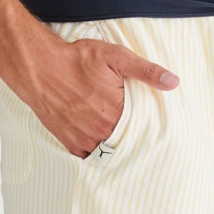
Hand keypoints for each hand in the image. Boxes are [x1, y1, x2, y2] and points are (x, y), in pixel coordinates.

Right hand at [22, 33, 178, 157]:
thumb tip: (174, 82)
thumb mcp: (116, 57)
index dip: (147, 126)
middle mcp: (101, 131)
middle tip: (140, 135)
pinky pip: (88, 156)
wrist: (39, 68)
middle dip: (132, 138)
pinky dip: (96, 151)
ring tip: (121, 138)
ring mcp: (84, 139)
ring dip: (115, 146)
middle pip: (126, 142)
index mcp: (117, 113)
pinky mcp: (69, 143)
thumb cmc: (77, 60)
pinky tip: (101, 142)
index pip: (142, 129)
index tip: (152, 126)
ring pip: (108, 151)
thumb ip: (146, 71)